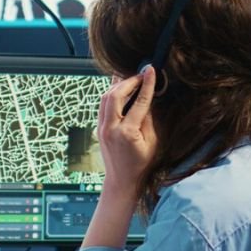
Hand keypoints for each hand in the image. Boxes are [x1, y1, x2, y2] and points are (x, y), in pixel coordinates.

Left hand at [97, 66, 157, 199]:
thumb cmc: (141, 164)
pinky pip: (103, 104)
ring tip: (132, 78)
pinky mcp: (98, 127)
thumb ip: (149, 118)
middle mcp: (110, 128)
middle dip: (129, 80)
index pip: (138, 102)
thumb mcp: (152, 142)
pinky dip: (112, 93)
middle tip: (142, 74)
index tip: (151, 70)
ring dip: (118, 84)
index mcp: (127, 133)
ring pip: (105, 97)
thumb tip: (148, 97)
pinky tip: (122, 89)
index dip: (146, 84)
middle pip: (115, 95)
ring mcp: (101, 127)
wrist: (121, 179)